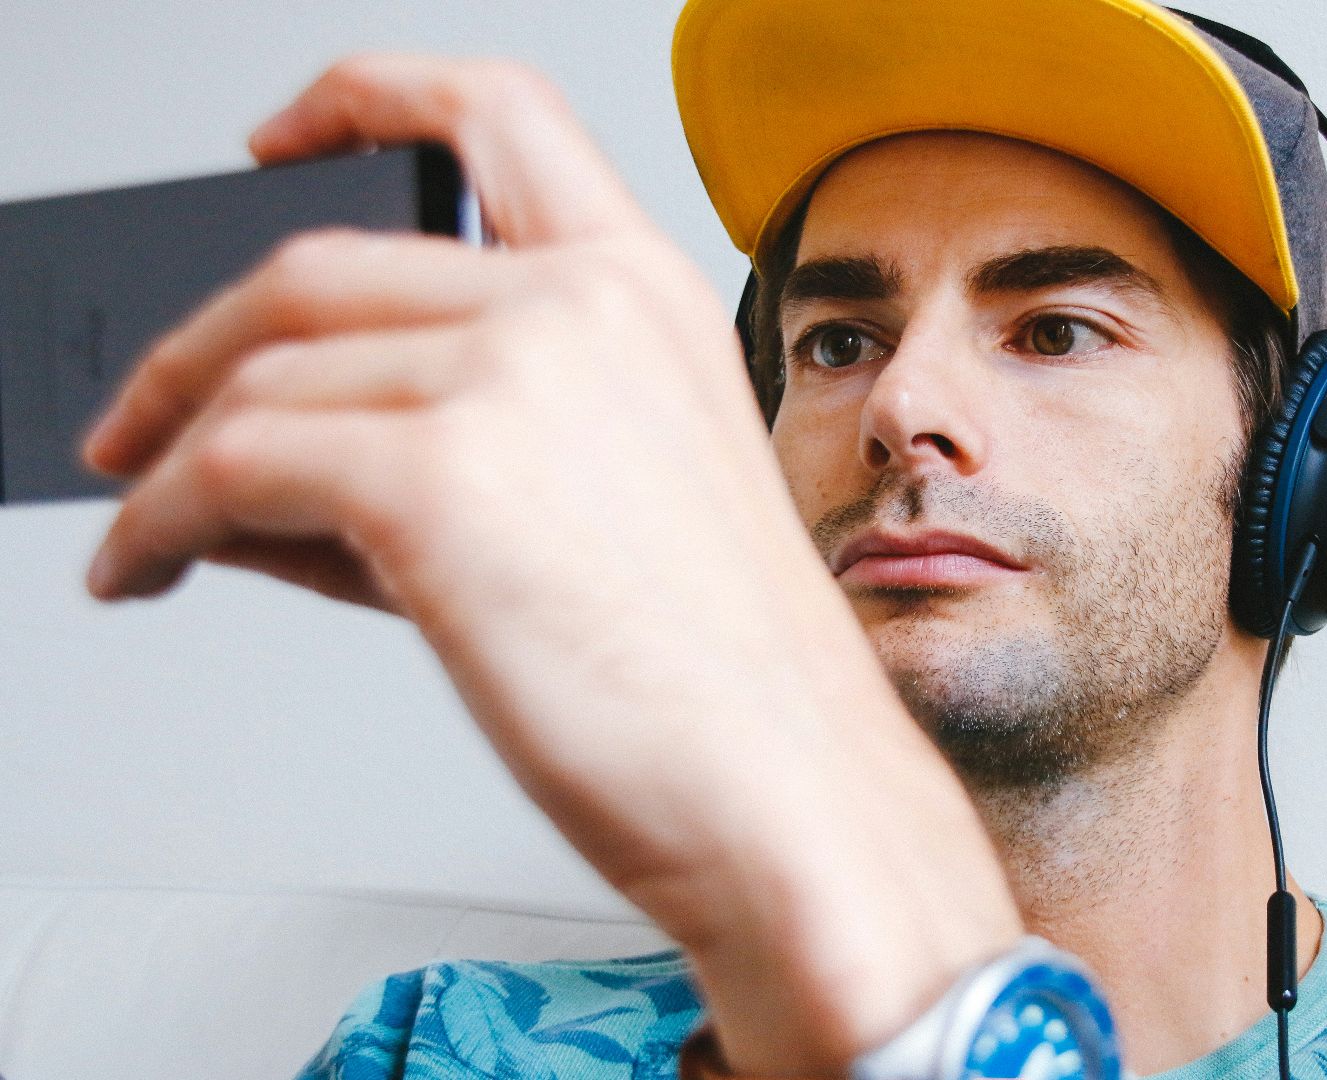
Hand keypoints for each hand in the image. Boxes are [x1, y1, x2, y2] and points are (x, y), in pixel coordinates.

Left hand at [82, 54, 1020, 1072]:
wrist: (784, 793)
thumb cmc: (728, 681)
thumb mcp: (611, 507)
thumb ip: (454, 440)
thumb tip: (268, 451)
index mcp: (646, 295)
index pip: (492, 114)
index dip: (364, 97)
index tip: (282, 140)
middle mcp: (581, 306)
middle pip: (318, 264)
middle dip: (198, 346)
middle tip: (143, 420)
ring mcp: (511, 376)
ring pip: (263, 374)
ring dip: (171, 452)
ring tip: (154, 527)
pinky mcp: (434, 476)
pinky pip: (230, 468)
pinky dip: (160, 517)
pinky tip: (154, 562)